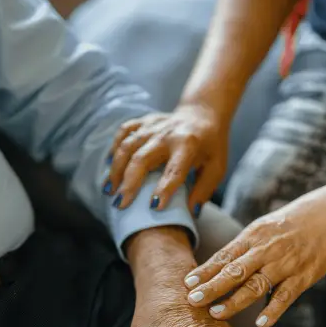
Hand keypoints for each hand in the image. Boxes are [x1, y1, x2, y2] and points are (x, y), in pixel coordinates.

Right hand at [105, 104, 228, 213]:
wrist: (203, 113)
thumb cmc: (211, 146)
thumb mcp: (217, 167)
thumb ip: (204, 190)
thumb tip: (190, 213)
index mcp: (189, 145)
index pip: (175, 169)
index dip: (165, 188)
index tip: (154, 207)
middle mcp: (168, 134)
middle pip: (142, 158)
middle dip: (129, 183)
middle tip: (120, 204)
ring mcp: (153, 126)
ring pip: (127, 146)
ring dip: (116, 170)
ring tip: (109, 191)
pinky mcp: (144, 122)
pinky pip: (124, 132)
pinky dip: (114, 148)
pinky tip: (109, 166)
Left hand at [183, 197, 325, 326]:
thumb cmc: (289, 224)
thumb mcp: (261, 228)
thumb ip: (241, 249)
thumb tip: (213, 269)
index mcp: (252, 236)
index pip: (224, 255)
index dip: (205, 270)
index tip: (187, 282)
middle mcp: (266, 250)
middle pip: (235, 271)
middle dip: (212, 286)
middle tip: (193, 300)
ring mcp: (285, 264)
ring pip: (256, 285)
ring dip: (235, 301)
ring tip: (216, 313)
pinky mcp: (304, 276)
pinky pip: (286, 295)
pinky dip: (274, 310)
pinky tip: (262, 323)